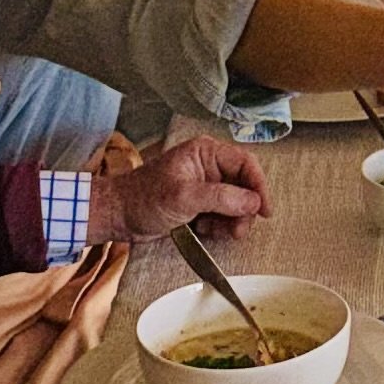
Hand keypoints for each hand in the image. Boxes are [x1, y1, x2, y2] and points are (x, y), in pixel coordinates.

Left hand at [92, 132, 271, 245]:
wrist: (118, 216)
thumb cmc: (143, 198)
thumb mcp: (184, 196)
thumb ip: (221, 198)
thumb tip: (252, 202)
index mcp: (205, 152)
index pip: (245, 164)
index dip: (259, 187)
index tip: (265, 210)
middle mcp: (209, 167)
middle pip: (244, 187)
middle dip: (243, 210)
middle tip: (237, 230)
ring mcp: (205, 186)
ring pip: (235, 205)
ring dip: (229, 222)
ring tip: (210, 230)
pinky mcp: (200, 204)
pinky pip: (222, 216)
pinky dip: (218, 227)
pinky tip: (201, 230)